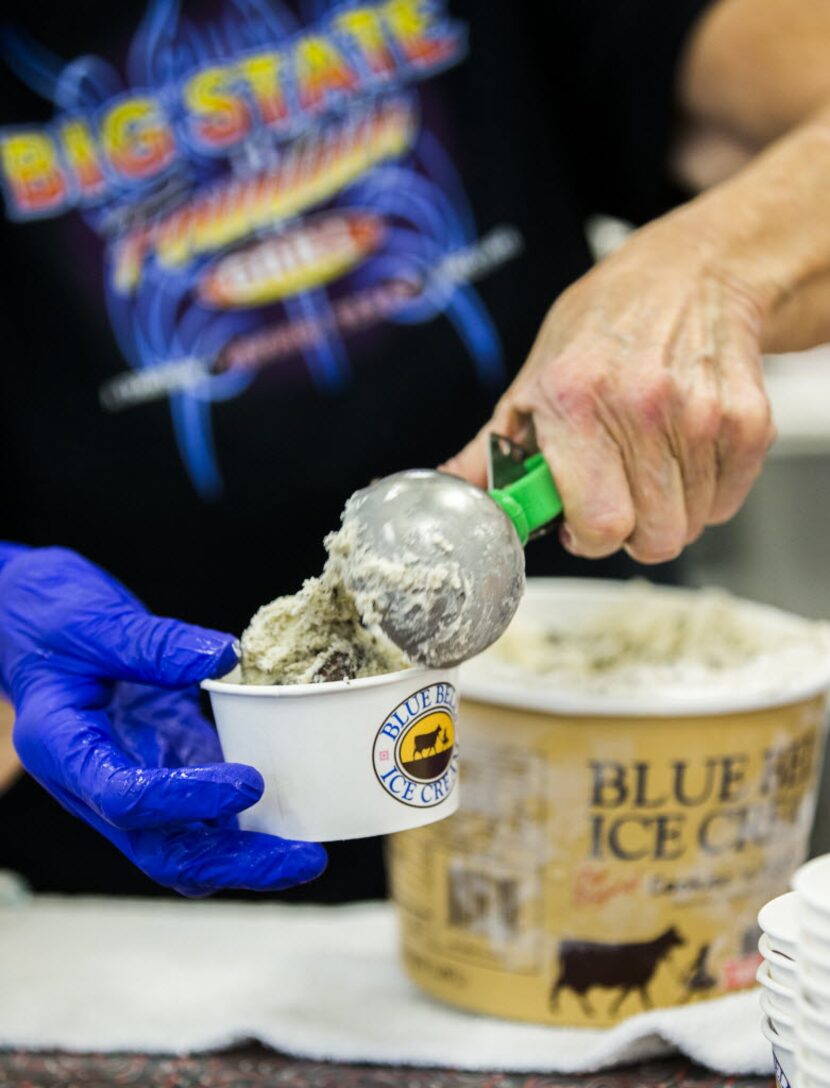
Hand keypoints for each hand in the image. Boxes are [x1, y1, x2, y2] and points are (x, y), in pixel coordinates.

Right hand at [0, 545, 326, 895]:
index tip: (249, 783)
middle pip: (164, 850)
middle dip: (236, 863)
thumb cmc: (48, 618)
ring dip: (248, 853)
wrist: (29, 620)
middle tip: (304, 857)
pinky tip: (293, 810)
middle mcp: (97, 781)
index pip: (125, 797)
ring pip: (189, 843)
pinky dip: (246, 816)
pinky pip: (205, 808)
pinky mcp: (163, 760)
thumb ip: (151, 643)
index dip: (188, 800)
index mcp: (65, 748)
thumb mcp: (92, 621)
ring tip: (308, 850)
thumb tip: (222, 655)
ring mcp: (133, 776)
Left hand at [445, 213, 775, 562]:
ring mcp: (702, 415)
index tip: (580, 520)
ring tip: (650, 463)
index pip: (599, 525)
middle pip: (654, 538)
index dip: (587, 536)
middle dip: (631, 531)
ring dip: (669, 510)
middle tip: (618, 495)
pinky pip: (728, 502)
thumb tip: (450, 493)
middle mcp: (643, 408)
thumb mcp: (532, 379)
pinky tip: (684, 452)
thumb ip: (490, 451)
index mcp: (576, 402)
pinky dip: (707, 492)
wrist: (691, 274)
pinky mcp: (748, 421)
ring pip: (692, 526)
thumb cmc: (605, 326)